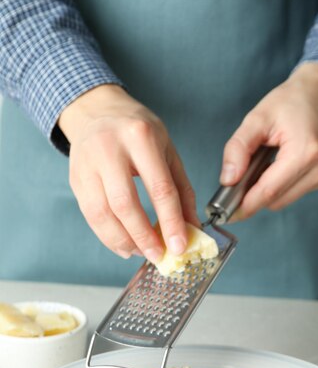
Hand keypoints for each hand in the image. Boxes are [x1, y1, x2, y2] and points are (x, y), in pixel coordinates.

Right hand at [58, 84, 197, 261]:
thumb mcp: (167, 151)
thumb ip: (182, 190)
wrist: (98, 111)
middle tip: (159, 256)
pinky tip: (125, 246)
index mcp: (141, 137)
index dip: (170, 222)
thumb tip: (192, 228)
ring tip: (142, 253)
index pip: (159, 188)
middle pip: (125, 204)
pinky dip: (108, 237)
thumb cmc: (138, 131)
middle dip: (144, 236)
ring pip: (102, 213)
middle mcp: (109, 148)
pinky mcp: (75, 178)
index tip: (179, 246)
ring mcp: (87, 163)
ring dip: (123, 241)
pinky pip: (90, 215)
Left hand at [220, 63, 317, 219]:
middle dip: (254, 194)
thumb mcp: (256, 118)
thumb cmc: (290, 102)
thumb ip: (238, 149)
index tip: (225, 212)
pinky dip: (281, 184)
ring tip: (265, 163)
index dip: (244, 205)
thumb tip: (228, 180)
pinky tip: (280, 164)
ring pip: (284, 200)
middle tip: (240, 177)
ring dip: (268, 189)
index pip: (269, 191)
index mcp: (306, 151)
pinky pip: (294, 192)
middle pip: (275, 200)